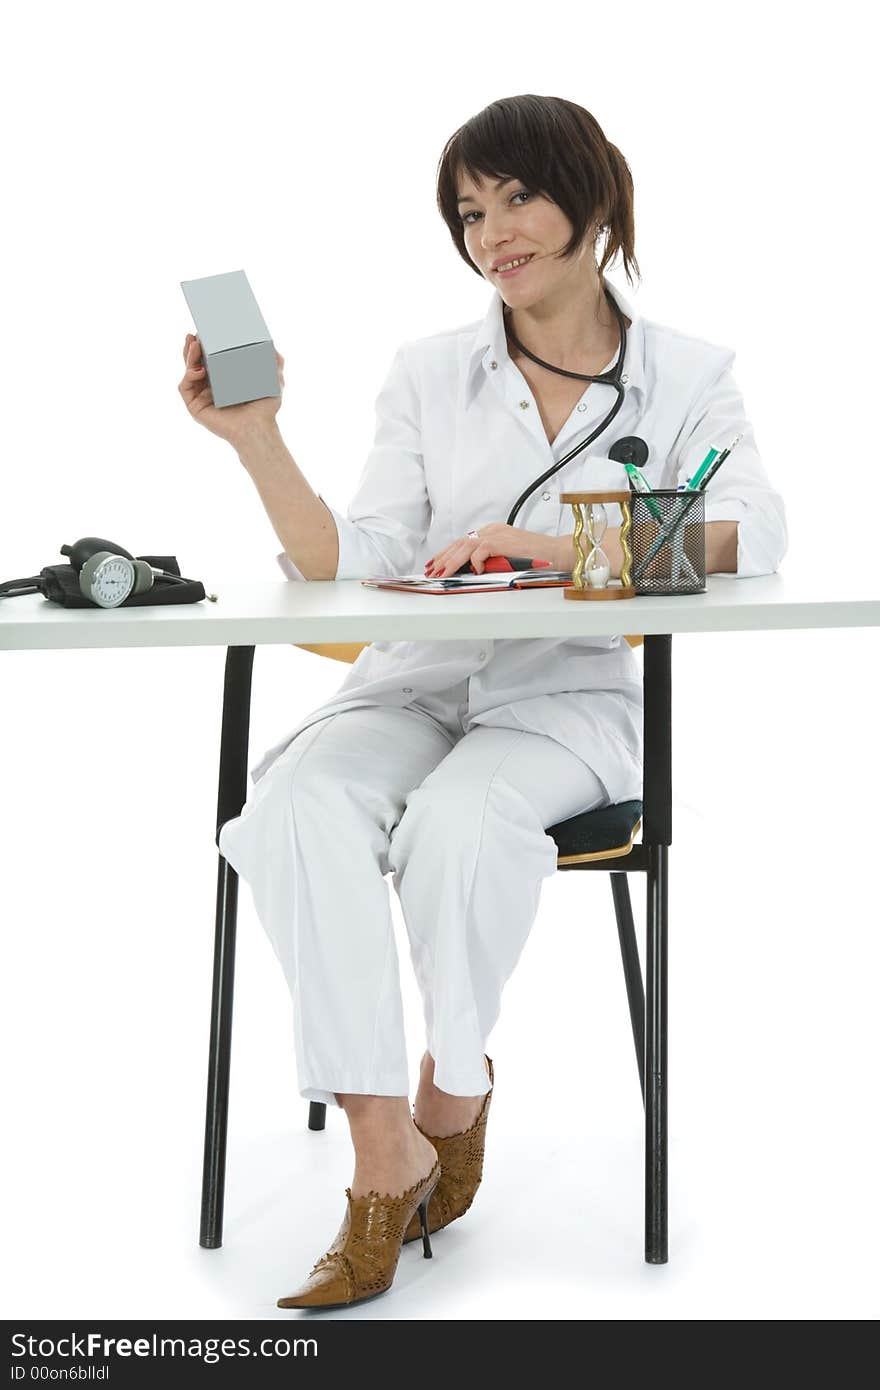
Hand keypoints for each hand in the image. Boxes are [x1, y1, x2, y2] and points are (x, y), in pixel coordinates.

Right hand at [177, 333, 284, 447]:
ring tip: (195, 344)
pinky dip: (189, 375)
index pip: (210, 359)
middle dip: (192, 348)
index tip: (205, 331)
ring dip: (188, 357)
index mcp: (224, 381)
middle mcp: (210, 388)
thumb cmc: (266, 409)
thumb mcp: (274, 380)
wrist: (258, 428)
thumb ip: (275, 362)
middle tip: (194, 335)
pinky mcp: (195, 407)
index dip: (205, 345)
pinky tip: (199, 369)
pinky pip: (185, 387)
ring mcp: (201, 397)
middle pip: (195, 363)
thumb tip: (272, 344)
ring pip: (188, 372)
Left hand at [424, 523, 554, 576]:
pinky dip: (475, 562)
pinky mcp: (503, 541)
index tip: (437, 564)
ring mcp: (498, 534)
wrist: (558, 553)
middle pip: (460, 543)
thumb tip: (472, 572)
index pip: (464, 542)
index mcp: (493, 532)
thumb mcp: (508, 559)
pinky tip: (473, 572)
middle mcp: (493, 530)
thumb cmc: (538, 559)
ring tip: (442, 574)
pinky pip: (481, 550)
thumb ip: (491, 561)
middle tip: (432, 571)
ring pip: (466, 546)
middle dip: (444, 558)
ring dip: (452, 561)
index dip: (448, 553)